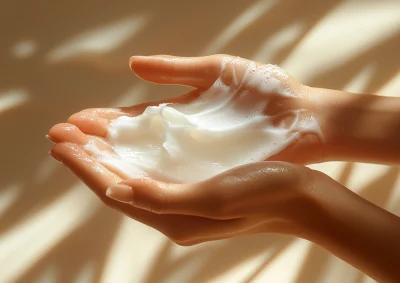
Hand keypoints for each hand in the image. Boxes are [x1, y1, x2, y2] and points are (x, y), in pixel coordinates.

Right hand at [48, 54, 323, 166]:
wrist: (304, 118)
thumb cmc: (267, 91)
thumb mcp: (217, 70)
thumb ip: (176, 70)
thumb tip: (131, 65)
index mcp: (179, 114)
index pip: (132, 120)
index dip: (102, 121)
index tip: (72, 120)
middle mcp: (180, 141)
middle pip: (129, 144)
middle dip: (94, 141)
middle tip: (59, 139)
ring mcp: (192, 160)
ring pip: (142, 163)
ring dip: (109, 160)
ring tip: (74, 154)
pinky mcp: (207, 176)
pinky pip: (167, 178)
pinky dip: (140, 176)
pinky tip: (114, 175)